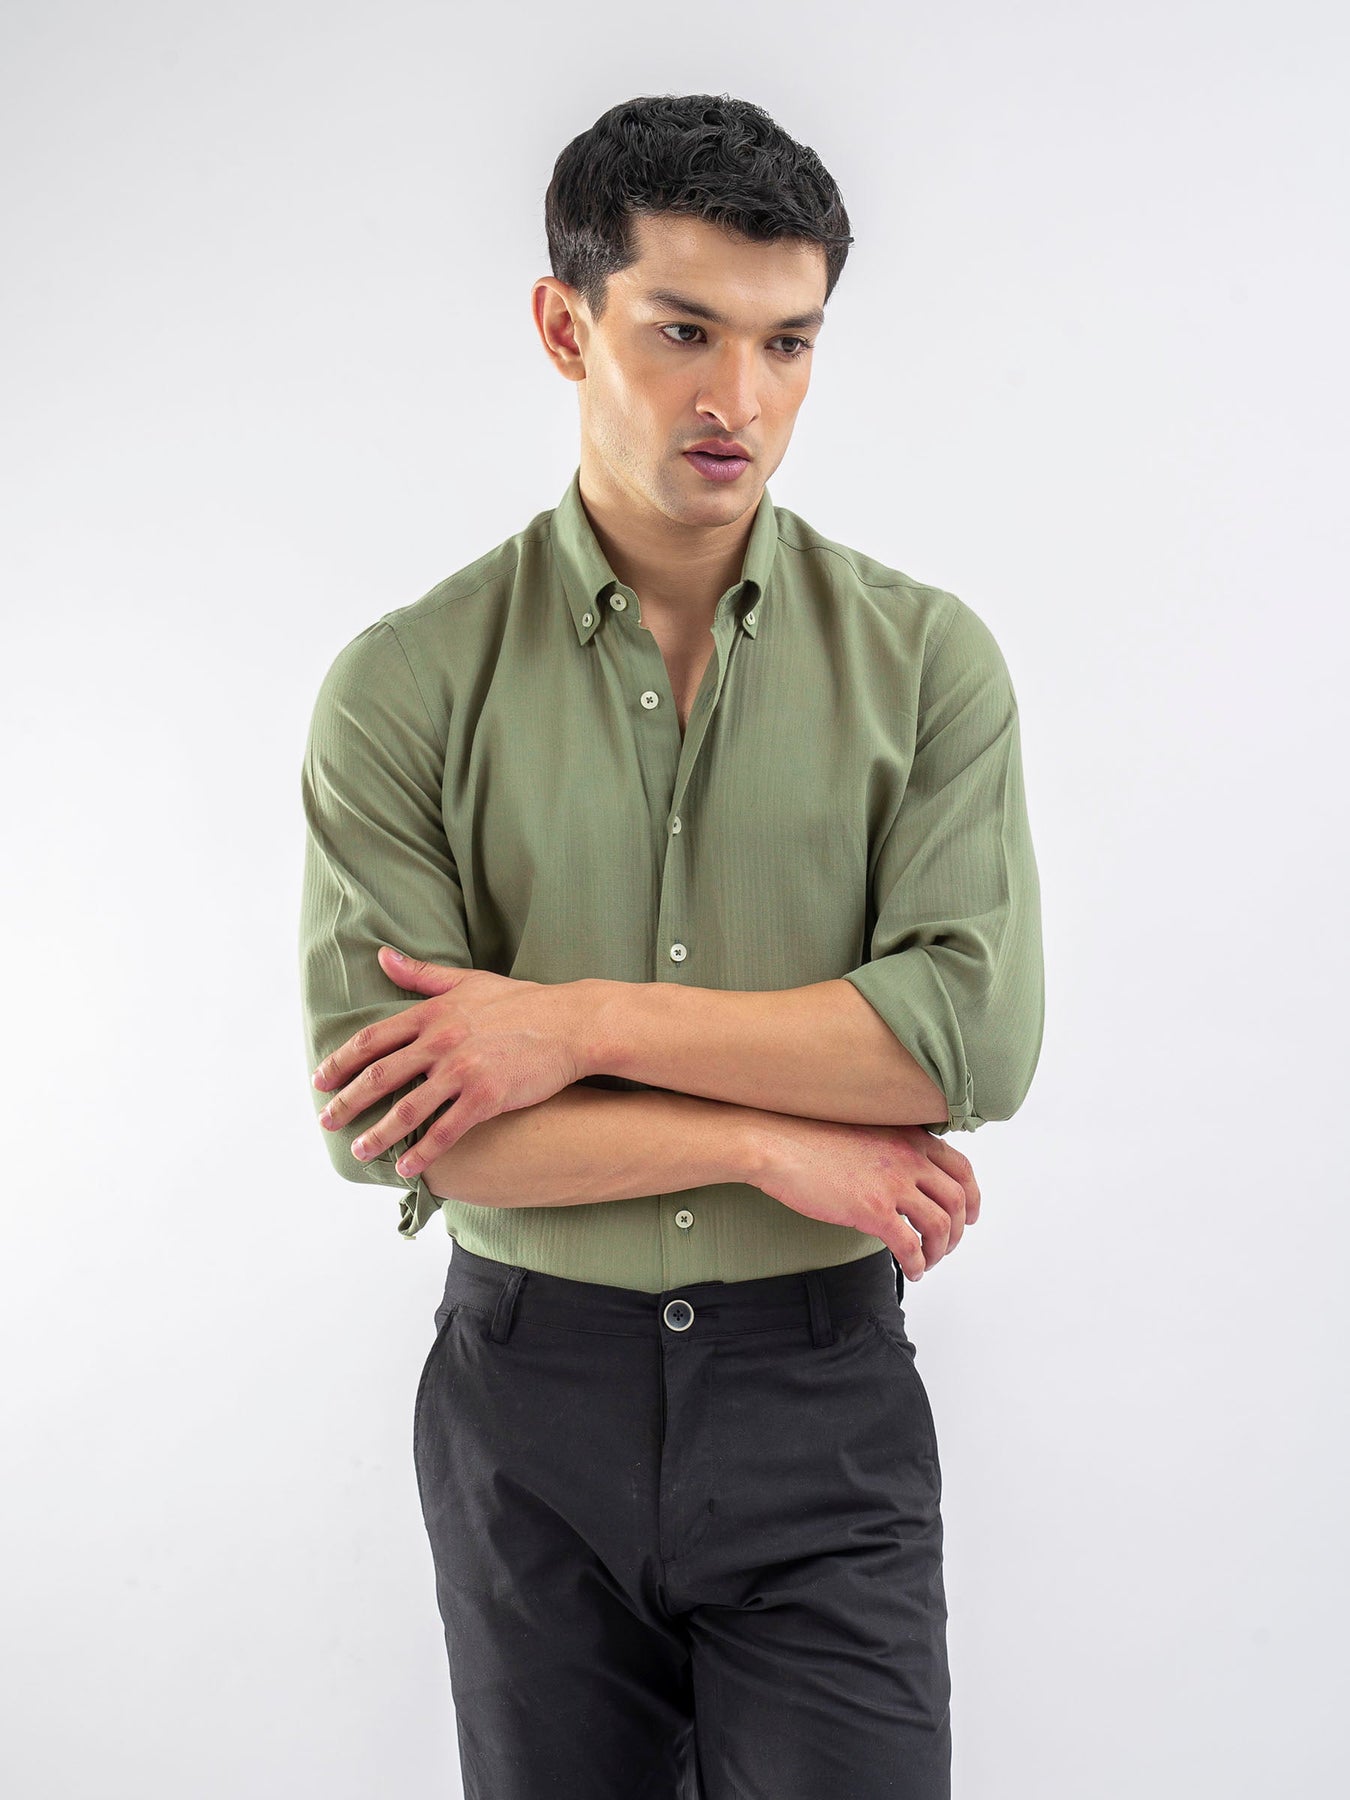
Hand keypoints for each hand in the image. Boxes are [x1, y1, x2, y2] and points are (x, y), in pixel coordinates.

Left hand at [312, 947, 589, 1176]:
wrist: (572, 1022)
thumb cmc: (523, 1001)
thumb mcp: (468, 980)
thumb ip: (422, 974)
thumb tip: (383, 957)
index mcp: (433, 1013)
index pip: (373, 1039)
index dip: (341, 1061)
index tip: (320, 1079)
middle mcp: (441, 1040)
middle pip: (380, 1076)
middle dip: (347, 1101)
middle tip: (326, 1120)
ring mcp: (463, 1070)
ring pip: (407, 1109)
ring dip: (378, 1134)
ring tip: (359, 1152)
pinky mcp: (487, 1097)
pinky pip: (445, 1131)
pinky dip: (423, 1153)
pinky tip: (407, 1168)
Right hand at [748, 1116, 979, 1280]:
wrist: (778, 1143)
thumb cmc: (809, 1136)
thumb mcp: (864, 1130)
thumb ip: (890, 1149)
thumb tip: (900, 1176)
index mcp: (909, 1138)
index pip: (961, 1168)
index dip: (972, 1195)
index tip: (970, 1213)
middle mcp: (909, 1158)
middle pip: (957, 1200)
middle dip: (957, 1230)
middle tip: (948, 1246)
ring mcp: (893, 1184)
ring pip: (940, 1226)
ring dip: (940, 1250)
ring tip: (929, 1262)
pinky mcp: (873, 1210)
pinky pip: (911, 1246)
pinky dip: (918, 1264)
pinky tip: (912, 1272)